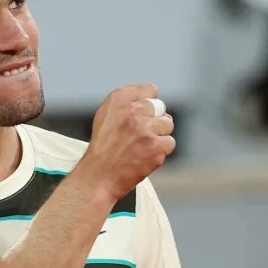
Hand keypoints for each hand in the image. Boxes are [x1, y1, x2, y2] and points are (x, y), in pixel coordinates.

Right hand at [83, 84, 175, 200]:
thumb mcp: (105, 117)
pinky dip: (161, 151)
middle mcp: (132, 111)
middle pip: (160, 108)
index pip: (150, 90)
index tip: (144, 114)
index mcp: (118, 100)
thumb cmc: (101, 151)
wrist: (98, 177)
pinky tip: (146, 156)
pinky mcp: (155, 147)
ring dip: (159, 136)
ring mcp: (145, 129)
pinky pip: (170, 143)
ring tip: (142, 147)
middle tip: (140, 136)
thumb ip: (126, 104)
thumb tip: (150, 100)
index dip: (149, 104)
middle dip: (154, 121)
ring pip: (167, 124)